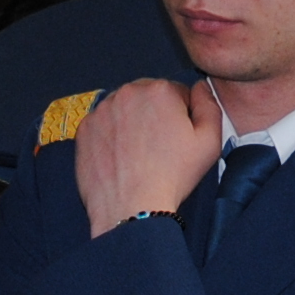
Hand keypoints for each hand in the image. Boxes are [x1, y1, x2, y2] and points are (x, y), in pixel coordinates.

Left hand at [74, 77, 220, 235]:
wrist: (132, 208)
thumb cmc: (173, 176)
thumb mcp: (209, 142)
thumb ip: (209, 105)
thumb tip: (201, 86)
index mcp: (160, 90)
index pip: (177, 93)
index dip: (182, 117)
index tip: (179, 138)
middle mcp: (127, 92)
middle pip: (148, 97)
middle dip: (155, 115)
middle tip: (159, 147)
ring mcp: (102, 110)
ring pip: (124, 109)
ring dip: (132, 122)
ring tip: (138, 154)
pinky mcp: (85, 129)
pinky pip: (103, 125)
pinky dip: (111, 135)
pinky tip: (120, 158)